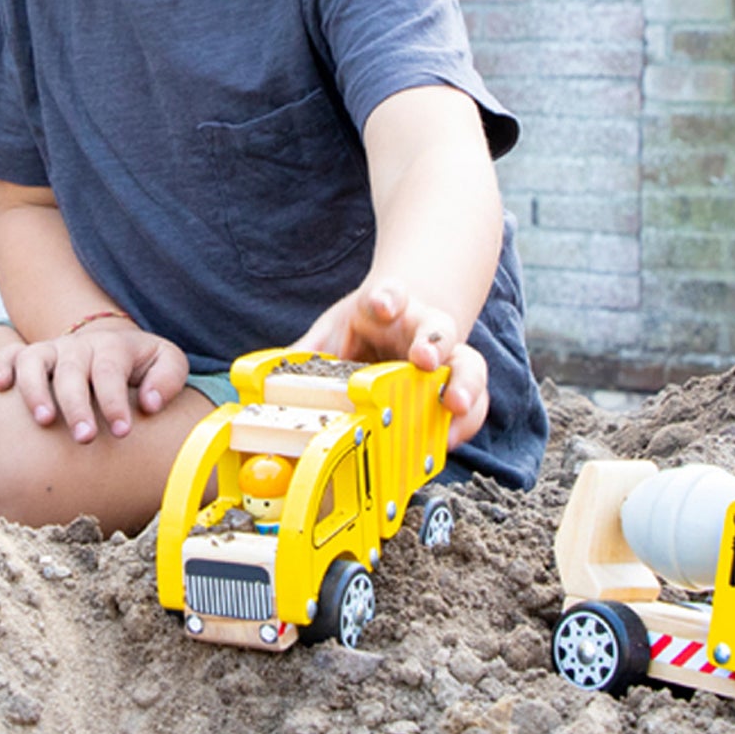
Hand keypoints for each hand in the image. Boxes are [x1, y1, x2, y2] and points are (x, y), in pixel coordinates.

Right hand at [0, 326, 188, 443]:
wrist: (113, 347)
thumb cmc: (142, 365)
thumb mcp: (167, 363)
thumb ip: (168, 379)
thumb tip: (151, 404)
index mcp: (113, 347)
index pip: (110, 372)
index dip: (115, 402)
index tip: (122, 432)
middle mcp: (79, 347)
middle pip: (72, 372)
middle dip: (77, 406)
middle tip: (85, 438)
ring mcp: (52, 351)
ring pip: (34, 361)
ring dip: (35, 390)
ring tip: (44, 421)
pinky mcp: (29, 357)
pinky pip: (8, 355)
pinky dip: (1, 367)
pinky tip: (0, 388)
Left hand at [297, 282, 488, 449]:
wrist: (401, 319)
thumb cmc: (365, 328)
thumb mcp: (331, 334)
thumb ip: (306, 356)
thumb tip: (262, 384)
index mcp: (388, 309)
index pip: (390, 294)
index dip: (388, 298)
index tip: (381, 306)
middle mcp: (421, 328)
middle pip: (437, 328)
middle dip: (433, 343)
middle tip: (425, 359)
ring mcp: (445, 357)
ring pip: (467, 363)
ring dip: (463, 384)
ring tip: (453, 403)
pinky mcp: (457, 384)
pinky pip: (472, 402)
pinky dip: (464, 421)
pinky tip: (448, 438)